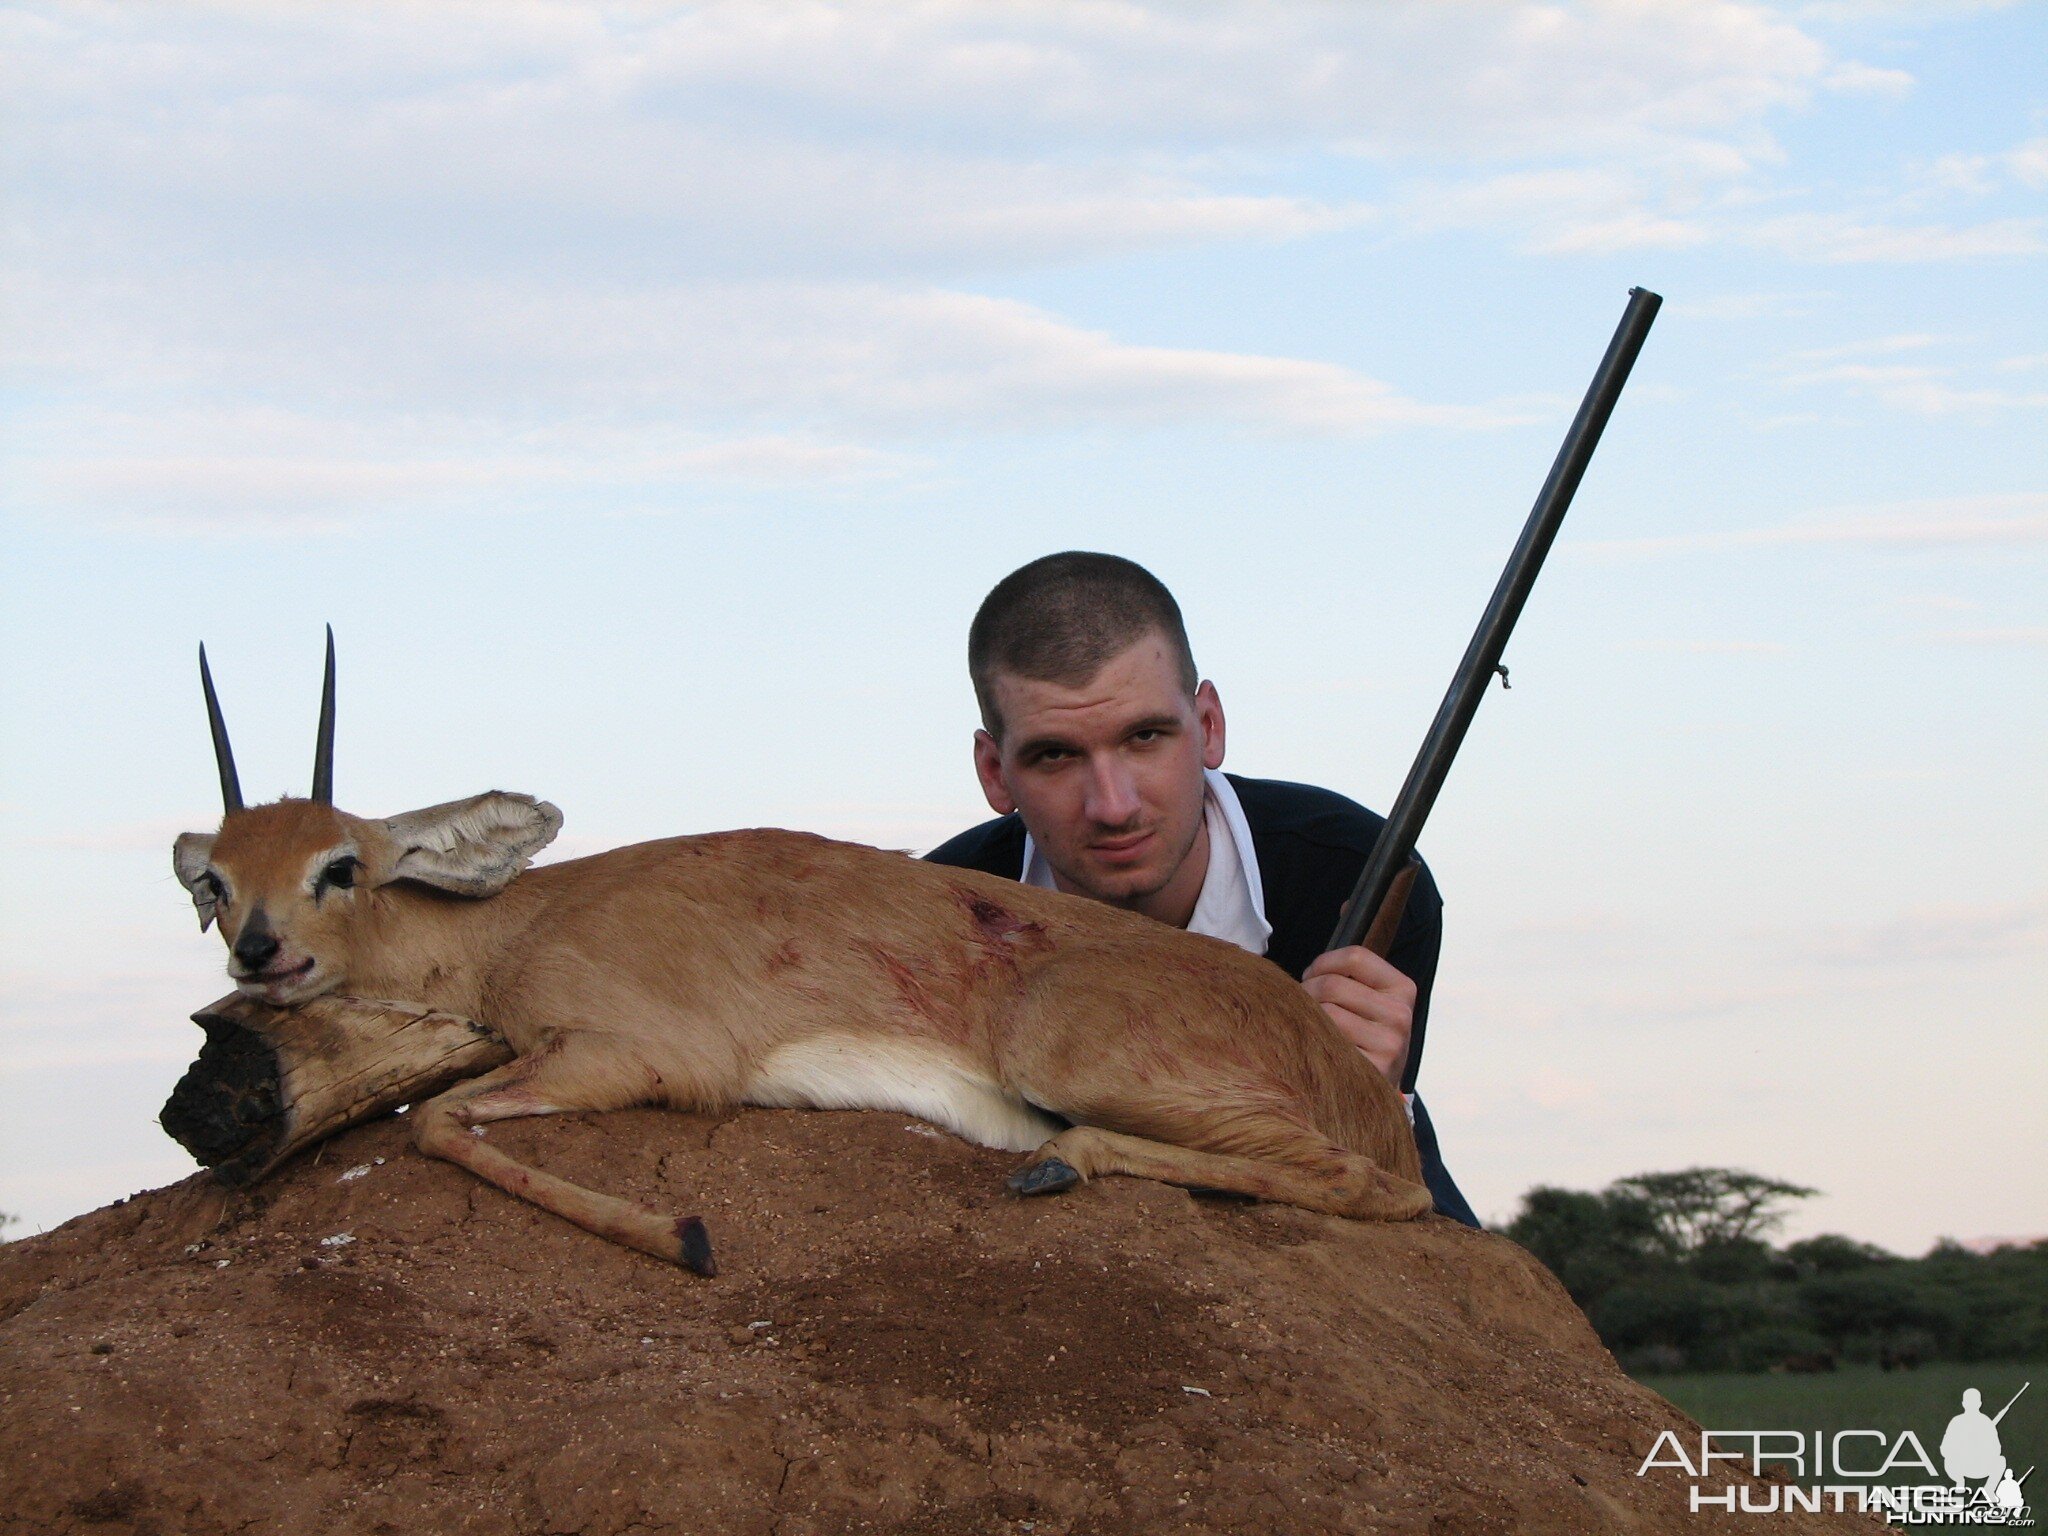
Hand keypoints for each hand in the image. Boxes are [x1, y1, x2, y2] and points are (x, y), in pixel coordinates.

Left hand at [1302, 944, 1414, 1086]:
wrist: (1375, 1089)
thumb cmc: (1364, 1037)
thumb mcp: (1370, 1002)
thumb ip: (1348, 979)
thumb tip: (1307, 971)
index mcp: (1402, 988)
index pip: (1355, 957)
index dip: (1323, 963)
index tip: (1312, 976)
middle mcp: (1399, 1014)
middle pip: (1332, 985)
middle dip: (1306, 991)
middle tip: (1303, 1005)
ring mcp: (1389, 1044)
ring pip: (1325, 1013)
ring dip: (1307, 1017)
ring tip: (1310, 1026)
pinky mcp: (1372, 1069)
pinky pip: (1325, 1043)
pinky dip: (1312, 1042)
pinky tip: (1316, 1047)